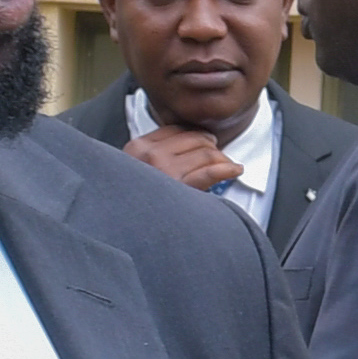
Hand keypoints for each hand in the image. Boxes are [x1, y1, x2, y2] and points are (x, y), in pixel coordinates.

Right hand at [122, 120, 243, 192]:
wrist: (122, 228)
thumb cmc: (130, 201)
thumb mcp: (131, 170)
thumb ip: (150, 156)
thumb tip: (182, 148)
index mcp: (137, 148)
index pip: (176, 129)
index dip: (195, 134)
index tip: (205, 141)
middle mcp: (151, 156)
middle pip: (194, 138)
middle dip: (211, 145)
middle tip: (218, 154)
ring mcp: (165, 171)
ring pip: (206, 153)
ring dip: (221, 158)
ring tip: (228, 164)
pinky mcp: (180, 189)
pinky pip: (210, 172)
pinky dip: (227, 168)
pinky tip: (235, 170)